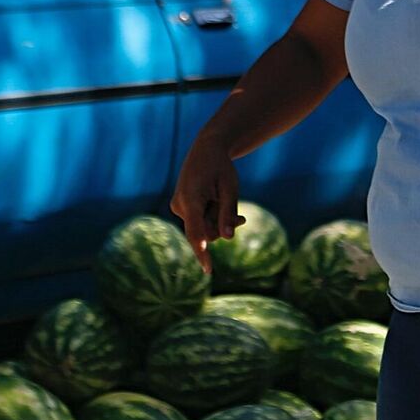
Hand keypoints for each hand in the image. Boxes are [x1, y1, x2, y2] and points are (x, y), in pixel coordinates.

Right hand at [170, 135, 246, 273]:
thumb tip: (228, 238)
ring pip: (203, 228)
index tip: (208, 270)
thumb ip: (228, 213)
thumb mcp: (230, 188)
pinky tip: (220, 204)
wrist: (206, 149)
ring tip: (226, 200)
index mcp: (191, 199)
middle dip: (222, 227)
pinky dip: (211, 217)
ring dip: (217, 220)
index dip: (202, 253)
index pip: (196, 233)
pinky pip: (199, 221)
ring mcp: (179, 207)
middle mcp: (180, 205)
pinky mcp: (182, 208)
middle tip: (240, 216)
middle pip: (205, 232)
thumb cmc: (221, 167)